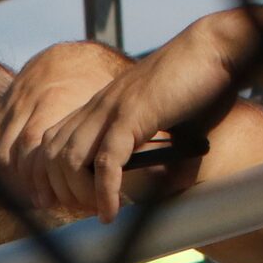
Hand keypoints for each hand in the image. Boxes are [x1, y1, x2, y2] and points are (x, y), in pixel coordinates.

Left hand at [0, 16, 248, 220]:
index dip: (45, 177)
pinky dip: (105, 192)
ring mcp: (112, 109)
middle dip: (60, 191)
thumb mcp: (165, 123)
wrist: (217, 49)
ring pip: (71, 160)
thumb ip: (157, 152)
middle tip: (86, 212)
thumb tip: (165, 190)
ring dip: (80, 195)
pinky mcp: (133, 115)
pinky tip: (112, 212)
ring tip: (100, 212)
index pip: (50, 143)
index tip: (55, 203)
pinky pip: (107, 162)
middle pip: (52, 155)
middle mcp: (98, 106)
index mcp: (100, 106)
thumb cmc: (198, 86)